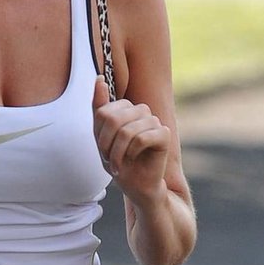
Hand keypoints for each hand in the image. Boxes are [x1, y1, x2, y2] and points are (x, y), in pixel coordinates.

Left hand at [92, 77, 170, 204]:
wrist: (137, 186)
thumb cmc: (119, 162)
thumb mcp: (101, 137)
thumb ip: (99, 108)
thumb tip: (99, 78)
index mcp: (126, 109)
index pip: (103, 112)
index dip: (99, 135)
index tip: (103, 150)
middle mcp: (141, 111)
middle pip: (113, 118)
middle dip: (107, 144)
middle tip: (110, 159)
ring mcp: (154, 121)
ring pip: (127, 130)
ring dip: (118, 152)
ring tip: (120, 163)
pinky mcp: (164, 133)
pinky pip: (141, 138)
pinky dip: (132, 153)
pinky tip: (134, 160)